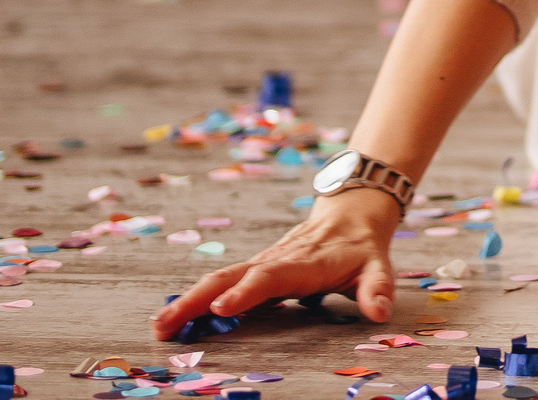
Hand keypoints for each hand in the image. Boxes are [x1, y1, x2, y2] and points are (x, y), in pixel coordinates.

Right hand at [150, 188, 400, 337]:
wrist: (351, 212)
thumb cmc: (362, 246)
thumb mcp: (377, 265)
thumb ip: (377, 288)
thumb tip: (379, 312)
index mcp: (304, 263)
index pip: (271, 277)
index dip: (246, 292)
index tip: (221, 309)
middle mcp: (275, 260)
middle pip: (230, 276)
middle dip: (197, 300)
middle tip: (165, 325)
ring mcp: (260, 263)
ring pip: (218, 278)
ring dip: (188, 301)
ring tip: (158, 326)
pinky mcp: (253, 268)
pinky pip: (221, 281)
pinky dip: (195, 298)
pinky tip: (173, 318)